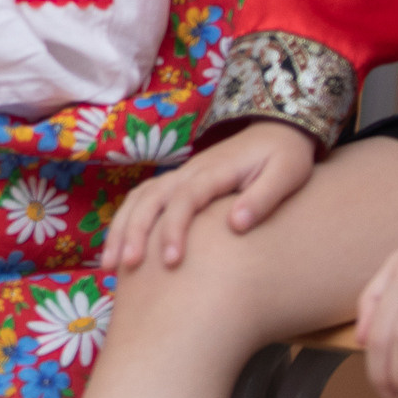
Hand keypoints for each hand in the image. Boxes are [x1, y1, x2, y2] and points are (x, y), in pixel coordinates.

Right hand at [101, 120, 316, 273]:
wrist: (279, 129)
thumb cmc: (286, 157)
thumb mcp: (287, 174)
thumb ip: (263, 198)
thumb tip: (235, 224)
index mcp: (216, 171)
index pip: (185, 199)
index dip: (174, 229)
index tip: (171, 262)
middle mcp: (191, 171)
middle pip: (151, 197)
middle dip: (134, 232)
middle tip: (125, 267)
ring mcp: (182, 175)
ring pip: (140, 198)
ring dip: (122, 228)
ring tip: (110, 266)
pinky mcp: (180, 182)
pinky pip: (143, 198)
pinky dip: (126, 221)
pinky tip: (120, 248)